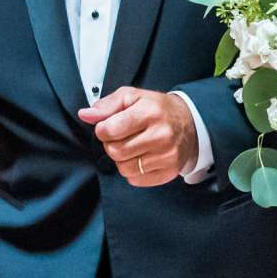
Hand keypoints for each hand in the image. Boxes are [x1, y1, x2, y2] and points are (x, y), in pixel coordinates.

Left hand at [77, 87, 199, 187]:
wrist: (190, 123)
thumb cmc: (158, 109)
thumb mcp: (132, 97)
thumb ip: (107, 105)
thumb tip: (85, 115)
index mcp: (150, 112)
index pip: (110, 130)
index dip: (102, 130)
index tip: (108, 127)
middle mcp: (161, 135)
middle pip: (115, 151)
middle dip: (111, 145)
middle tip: (121, 137)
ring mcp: (167, 156)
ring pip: (124, 169)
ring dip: (122, 160)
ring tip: (133, 147)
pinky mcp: (169, 171)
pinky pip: (136, 180)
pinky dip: (134, 171)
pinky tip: (142, 157)